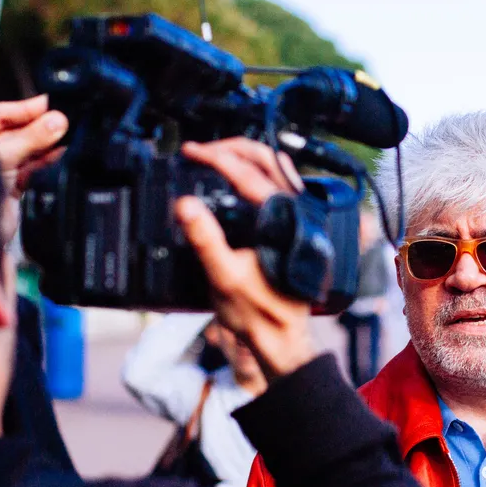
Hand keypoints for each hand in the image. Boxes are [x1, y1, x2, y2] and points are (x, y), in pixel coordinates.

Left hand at [0, 95, 68, 243]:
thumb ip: (31, 137)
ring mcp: (1, 170)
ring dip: (48, 146)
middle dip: (40, 127)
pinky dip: (49, 163)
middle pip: (18, 132)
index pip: (0, 114)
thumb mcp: (3, 155)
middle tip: (62, 122)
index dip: (25, 108)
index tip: (49, 104)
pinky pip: (35, 170)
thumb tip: (56, 121)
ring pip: (29, 151)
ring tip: (65, 138)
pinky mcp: (15, 187)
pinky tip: (61, 156)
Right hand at [176, 138, 314, 380]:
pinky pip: (279, 188)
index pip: (249, 173)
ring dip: (247, 157)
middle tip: (202, 150)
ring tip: (216, 156)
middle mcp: (298, 213)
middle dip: (233, 148)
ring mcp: (300, 218)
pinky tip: (237, 181)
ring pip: (277, 170)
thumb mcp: (224, 277)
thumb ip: (205, 239)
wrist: (282, 338)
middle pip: (269, 160)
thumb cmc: (259, 314)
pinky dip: (257, 175)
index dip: (217, 156)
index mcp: (283, 220)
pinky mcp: (295, 228)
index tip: (191, 152)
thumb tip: (186, 205)